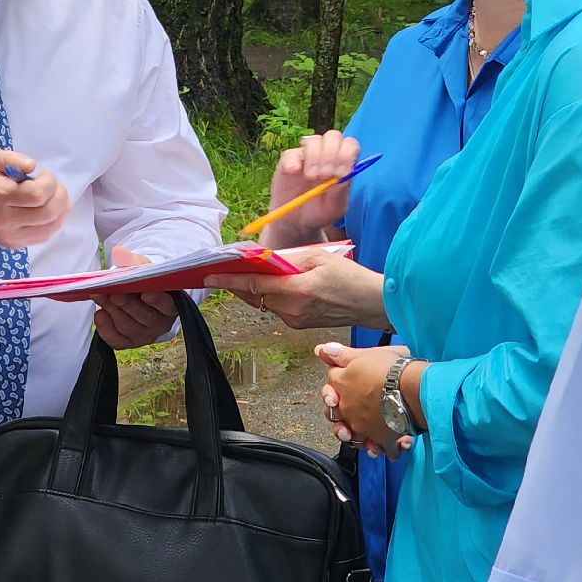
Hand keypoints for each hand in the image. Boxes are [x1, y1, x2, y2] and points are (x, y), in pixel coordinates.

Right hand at [0, 151, 69, 248]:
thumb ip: (13, 159)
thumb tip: (33, 166)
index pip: (38, 194)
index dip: (49, 182)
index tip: (42, 175)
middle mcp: (5, 221)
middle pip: (49, 212)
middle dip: (60, 196)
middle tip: (53, 186)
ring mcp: (11, 236)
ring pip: (51, 227)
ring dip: (61, 210)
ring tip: (53, 197)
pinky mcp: (15, 245)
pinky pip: (45, 236)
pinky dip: (54, 222)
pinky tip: (49, 211)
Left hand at [92, 247, 180, 348]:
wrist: (136, 294)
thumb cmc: (143, 281)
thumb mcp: (142, 268)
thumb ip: (134, 261)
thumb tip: (119, 253)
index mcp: (170, 304)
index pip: (168, 305)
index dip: (157, 300)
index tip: (146, 293)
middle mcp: (160, 323)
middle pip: (144, 317)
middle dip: (127, 304)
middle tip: (113, 294)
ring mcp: (144, 335)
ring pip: (128, 327)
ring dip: (112, 311)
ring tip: (99, 296)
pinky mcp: (128, 342)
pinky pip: (116, 341)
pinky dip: (105, 329)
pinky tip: (99, 314)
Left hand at [206, 249, 387, 330]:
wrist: (371, 304)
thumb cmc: (351, 278)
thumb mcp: (320, 258)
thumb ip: (289, 259)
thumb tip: (264, 258)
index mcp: (297, 292)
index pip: (254, 284)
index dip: (229, 279)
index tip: (210, 275)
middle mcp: (292, 310)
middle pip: (253, 295)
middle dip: (235, 283)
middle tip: (219, 270)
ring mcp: (295, 320)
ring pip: (263, 302)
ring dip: (251, 289)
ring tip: (241, 273)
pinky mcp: (298, 324)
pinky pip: (275, 307)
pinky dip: (267, 295)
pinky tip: (266, 283)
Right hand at [264, 132, 359, 241]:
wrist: (296, 222)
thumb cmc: (319, 212)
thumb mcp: (335, 207)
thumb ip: (341, 192)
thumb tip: (344, 175)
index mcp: (342, 164)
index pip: (350, 145)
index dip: (347, 154)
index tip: (340, 173)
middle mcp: (326, 155)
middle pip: (333, 136)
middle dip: (331, 154)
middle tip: (325, 175)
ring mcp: (306, 156)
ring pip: (313, 140)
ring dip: (314, 158)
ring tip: (311, 177)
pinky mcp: (288, 161)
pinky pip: (291, 152)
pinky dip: (293, 161)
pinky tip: (294, 173)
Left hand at [317, 342, 415, 457]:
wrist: (414, 388)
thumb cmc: (393, 368)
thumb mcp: (367, 354)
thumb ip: (343, 354)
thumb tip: (321, 350)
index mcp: (342, 384)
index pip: (331, 383)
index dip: (336, 382)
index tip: (342, 382)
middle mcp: (347, 407)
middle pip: (335, 412)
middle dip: (339, 412)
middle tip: (350, 407)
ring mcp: (361, 424)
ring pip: (350, 433)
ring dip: (354, 434)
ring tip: (363, 431)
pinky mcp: (378, 437)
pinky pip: (374, 446)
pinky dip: (377, 446)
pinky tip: (381, 442)